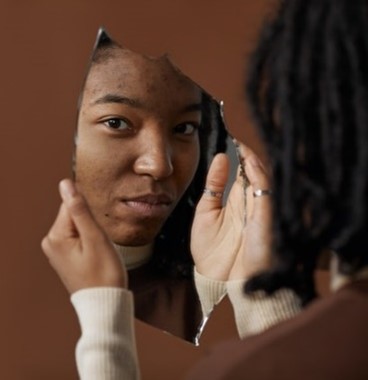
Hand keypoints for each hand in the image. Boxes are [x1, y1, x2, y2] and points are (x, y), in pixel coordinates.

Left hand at [41, 179, 126, 293]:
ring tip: (98, 253)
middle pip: (74, 215)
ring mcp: (57, 251)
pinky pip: (78, 238)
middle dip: (92, 224)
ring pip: (79, 226)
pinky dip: (90, 242)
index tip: (98, 231)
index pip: (72, 205)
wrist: (105, 303)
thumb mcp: (95, 238)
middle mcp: (51, 242)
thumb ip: (80, 209)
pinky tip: (95, 256)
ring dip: (92, 234)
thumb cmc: (104, 273)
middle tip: (100, 245)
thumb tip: (65, 184)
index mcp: (55, 236)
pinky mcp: (65, 257)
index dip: (91, 214)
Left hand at [191, 143, 271, 280]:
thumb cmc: (212, 253)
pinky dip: (259, 175)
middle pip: (255, 173)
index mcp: (238, 203)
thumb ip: (213, 186)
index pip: (243, 173)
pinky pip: (266, 192)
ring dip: (254, 160)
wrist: (216, 281)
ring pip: (264, 179)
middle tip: (238, 134)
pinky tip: (249, 161)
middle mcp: (251, 204)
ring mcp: (260, 211)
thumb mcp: (206, 213)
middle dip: (248, 153)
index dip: (239, 155)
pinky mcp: (266, 219)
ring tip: (243, 142)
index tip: (231, 137)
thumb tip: (219, 158)